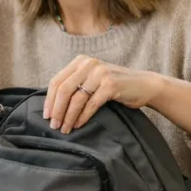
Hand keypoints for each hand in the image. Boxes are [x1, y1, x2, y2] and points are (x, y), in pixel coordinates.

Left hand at [44, 55, 162, 133]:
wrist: (144, 85)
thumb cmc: (115, 85)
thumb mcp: (92, 79)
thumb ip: (75, 84)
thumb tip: (52, 106)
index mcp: (80, 61)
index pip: (56, 81)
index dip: (49, 100)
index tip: (46, 115)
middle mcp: (88, 64)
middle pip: (63, 90)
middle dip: (57, 110)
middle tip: (53, 125)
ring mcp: (100, 73)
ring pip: (76, 99)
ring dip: (68, 116)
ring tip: (65, 129)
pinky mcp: (110, 85)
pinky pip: (90, 104)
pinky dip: (82, 117)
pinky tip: (78, 125)